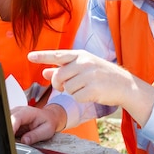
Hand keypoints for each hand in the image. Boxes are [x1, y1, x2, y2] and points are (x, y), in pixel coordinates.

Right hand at [10, 104, 65, 144]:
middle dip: (8, 132)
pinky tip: (14, 138)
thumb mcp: (47, 130)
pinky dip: (8, 134)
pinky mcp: (11, 120)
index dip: (11, 128)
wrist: (48, 117)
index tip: (10, 138)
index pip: (15, 118)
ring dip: (8, 133)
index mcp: (27, 112)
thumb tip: (24, 141)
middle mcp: (18, 111)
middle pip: (7, 120)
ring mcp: (14, 115)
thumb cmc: (48, 122)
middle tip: (13, 143)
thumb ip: (35, 136)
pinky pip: (6, 127)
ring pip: (5, 123)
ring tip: (14, 141)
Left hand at [28, 49, 153, 125]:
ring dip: (72, 92)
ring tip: (85, 88)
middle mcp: (84, 63)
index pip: (57, 55)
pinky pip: (76, 97)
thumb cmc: (101, 75)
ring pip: (67, 88)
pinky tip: (90, 94)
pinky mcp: (93, 89)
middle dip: (58, 84)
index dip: (42, 56)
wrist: (124, 85)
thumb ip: (63, 69)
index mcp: (81, 55)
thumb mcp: (83, 68)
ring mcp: (89, 76)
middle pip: (59, 75)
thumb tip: (44, 72)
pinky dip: (81, 98)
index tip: (29, 56)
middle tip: (65, 86)